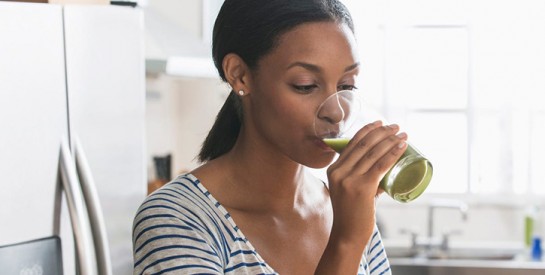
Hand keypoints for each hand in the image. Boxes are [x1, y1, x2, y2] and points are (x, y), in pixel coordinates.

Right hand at [326, 120, 406, 245]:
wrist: (346, 235)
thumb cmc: (352, 214)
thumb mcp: (349, 190)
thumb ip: (364, 178)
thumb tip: (384, 168)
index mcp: (333, 169)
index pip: (352, 143)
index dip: (368, 130)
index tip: (381, 123)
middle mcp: (339, 171)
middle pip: (364, 144)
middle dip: (382, 132)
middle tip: (396, 127)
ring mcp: (349, 179)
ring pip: (374, 153)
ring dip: (391, 140)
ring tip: (403, 135)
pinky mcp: (362, 188)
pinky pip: (380, 165)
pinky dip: (393, 153)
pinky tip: (402, 147)